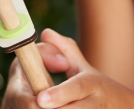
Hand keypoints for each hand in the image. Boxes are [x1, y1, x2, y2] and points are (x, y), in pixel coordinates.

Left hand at [2, 28, 133, 108]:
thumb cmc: (98, 88)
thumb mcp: (83, 67)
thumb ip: (64, 50)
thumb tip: (45, 33)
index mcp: (93, 83)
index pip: (77, 88)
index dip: (59, 94)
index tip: (40, 98)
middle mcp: (98, 103)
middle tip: (35, 105)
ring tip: (39, 108)